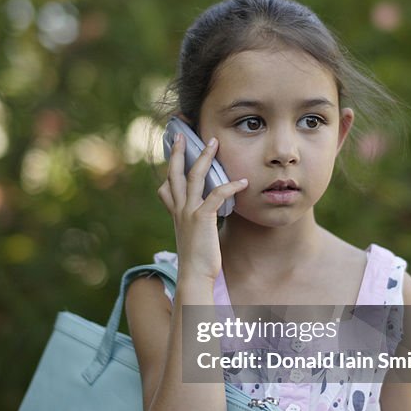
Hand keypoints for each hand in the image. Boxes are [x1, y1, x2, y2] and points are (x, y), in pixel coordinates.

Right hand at [157, 134, 247, 282]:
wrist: (195, 276)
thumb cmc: (197, 259)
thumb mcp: (192, 236)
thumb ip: (195, 221)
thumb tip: (205, 213)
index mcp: (176, 213)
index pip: (167, 185)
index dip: (168, 166)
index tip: (171, 150)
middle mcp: (179, 209)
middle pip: (175, 173)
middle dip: (178, 152)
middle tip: (182, 134)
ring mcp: (189, 212)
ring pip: (195, 177)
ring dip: (205, 157)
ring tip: (214, 143)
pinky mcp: (202, 218)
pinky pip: (216, 195)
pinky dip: (230, 186)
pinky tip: (243, 182)